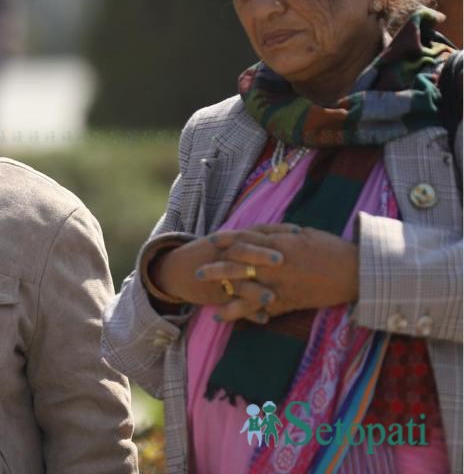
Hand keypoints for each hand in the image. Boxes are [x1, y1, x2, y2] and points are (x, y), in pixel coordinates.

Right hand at [152, 229, 284, 306]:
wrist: (175, 269)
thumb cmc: (208, 254)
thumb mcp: (228, 241)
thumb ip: (253, 239)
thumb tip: (288, 234)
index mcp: (232, 239)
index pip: (256, 230)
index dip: (276, 230)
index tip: (298, 231)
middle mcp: (224, 253)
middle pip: (243, 251)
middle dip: (261, 255)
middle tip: (282, 260)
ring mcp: (217, 273)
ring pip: (236, 280)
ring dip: (254, 290)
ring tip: (272, 297)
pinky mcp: (214, 292)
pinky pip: (231, 303)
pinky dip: (247, 312)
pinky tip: (264, 319)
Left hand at [198, 223, 357, 323]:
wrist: (356, 272)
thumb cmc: (332, 248)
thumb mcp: (304, 234)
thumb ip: (280, 235)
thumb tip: (265, 233)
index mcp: (279, 243)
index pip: (245, 239)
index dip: (227, 239)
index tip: (211, 240)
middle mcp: (275, 264)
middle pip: (238, 265)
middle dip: (216, 269)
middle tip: (197, 272)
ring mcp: (281, 284)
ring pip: (246, 290)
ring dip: (225, 296)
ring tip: (207, 301)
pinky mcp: (288, 301)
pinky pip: (262, 309)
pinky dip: (244, 314)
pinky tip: (228, 318)